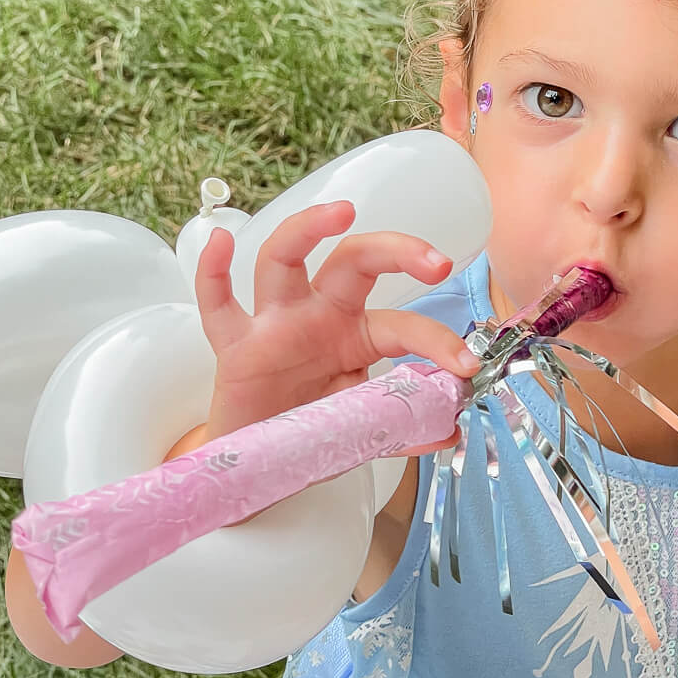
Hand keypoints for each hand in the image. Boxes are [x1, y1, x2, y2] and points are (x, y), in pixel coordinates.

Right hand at [191, 199, 479, 447]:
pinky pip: (217, 305)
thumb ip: (401, 424)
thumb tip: (448, 427)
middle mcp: (317, 316)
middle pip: (352, 259)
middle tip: (436, 262)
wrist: (257, 466)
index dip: (436, 340)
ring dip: (307, 228)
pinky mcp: (233, 348)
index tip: (466, 365)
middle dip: (396, 250)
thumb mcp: (362, 429)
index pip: (400, 323)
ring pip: (282, 259)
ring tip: (341, 211)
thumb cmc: (308, 432)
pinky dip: (212, 272)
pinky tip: (221, 243)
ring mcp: (272, 325)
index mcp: (355, 335)